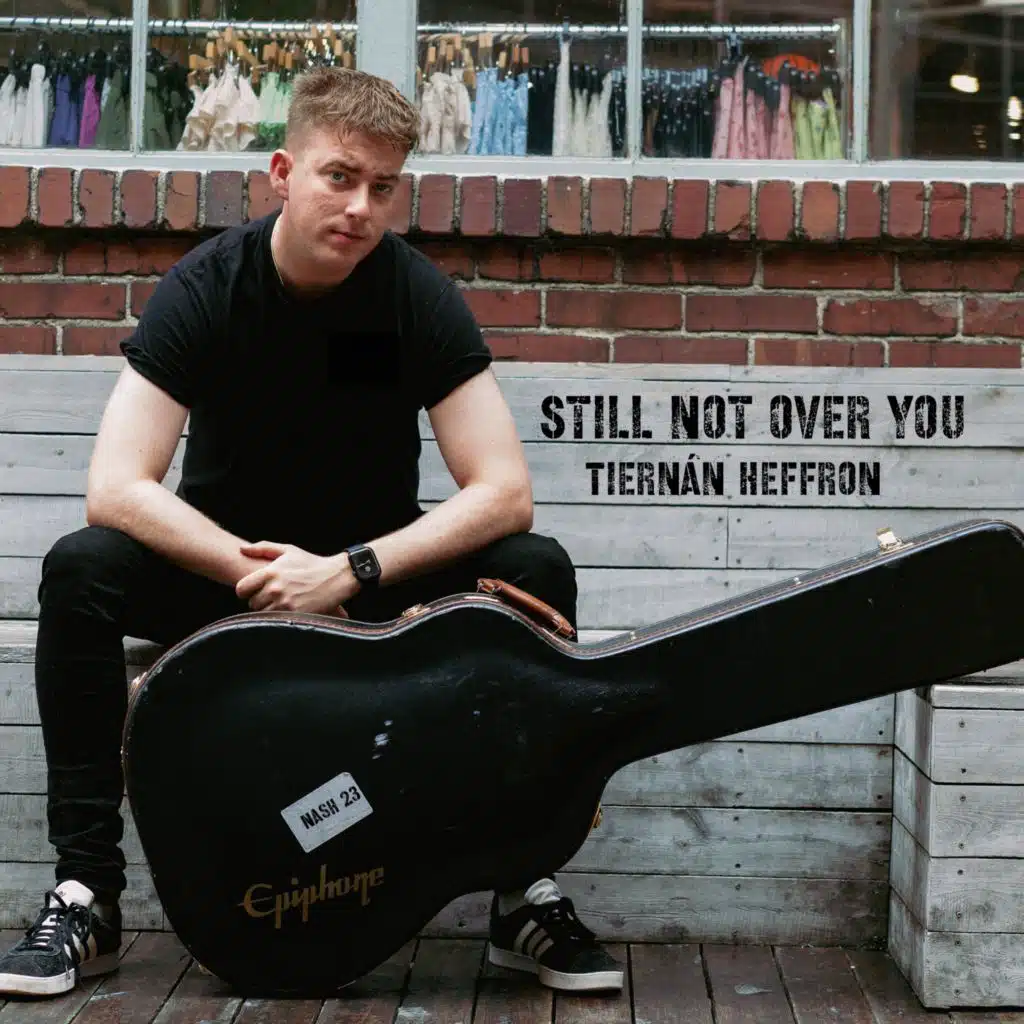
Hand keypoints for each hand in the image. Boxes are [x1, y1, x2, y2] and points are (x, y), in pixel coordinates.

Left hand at [235, 541, 357, 616]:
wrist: (336, 577)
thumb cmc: (311, 563)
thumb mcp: (288, 550)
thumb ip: (263, 548)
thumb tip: (242, 548)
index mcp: (270, 572)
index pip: (241, 589)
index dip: (245, 590)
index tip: (253, 590)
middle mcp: (275, 589)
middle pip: (252, 603)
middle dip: (260, 600)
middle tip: (272, 595)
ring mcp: (285, 603)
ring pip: (263, 614)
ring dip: (269, 610)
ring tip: (282, 601)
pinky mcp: (295, 615)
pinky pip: (276, 621)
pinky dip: (280, 616)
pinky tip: (289, 608)